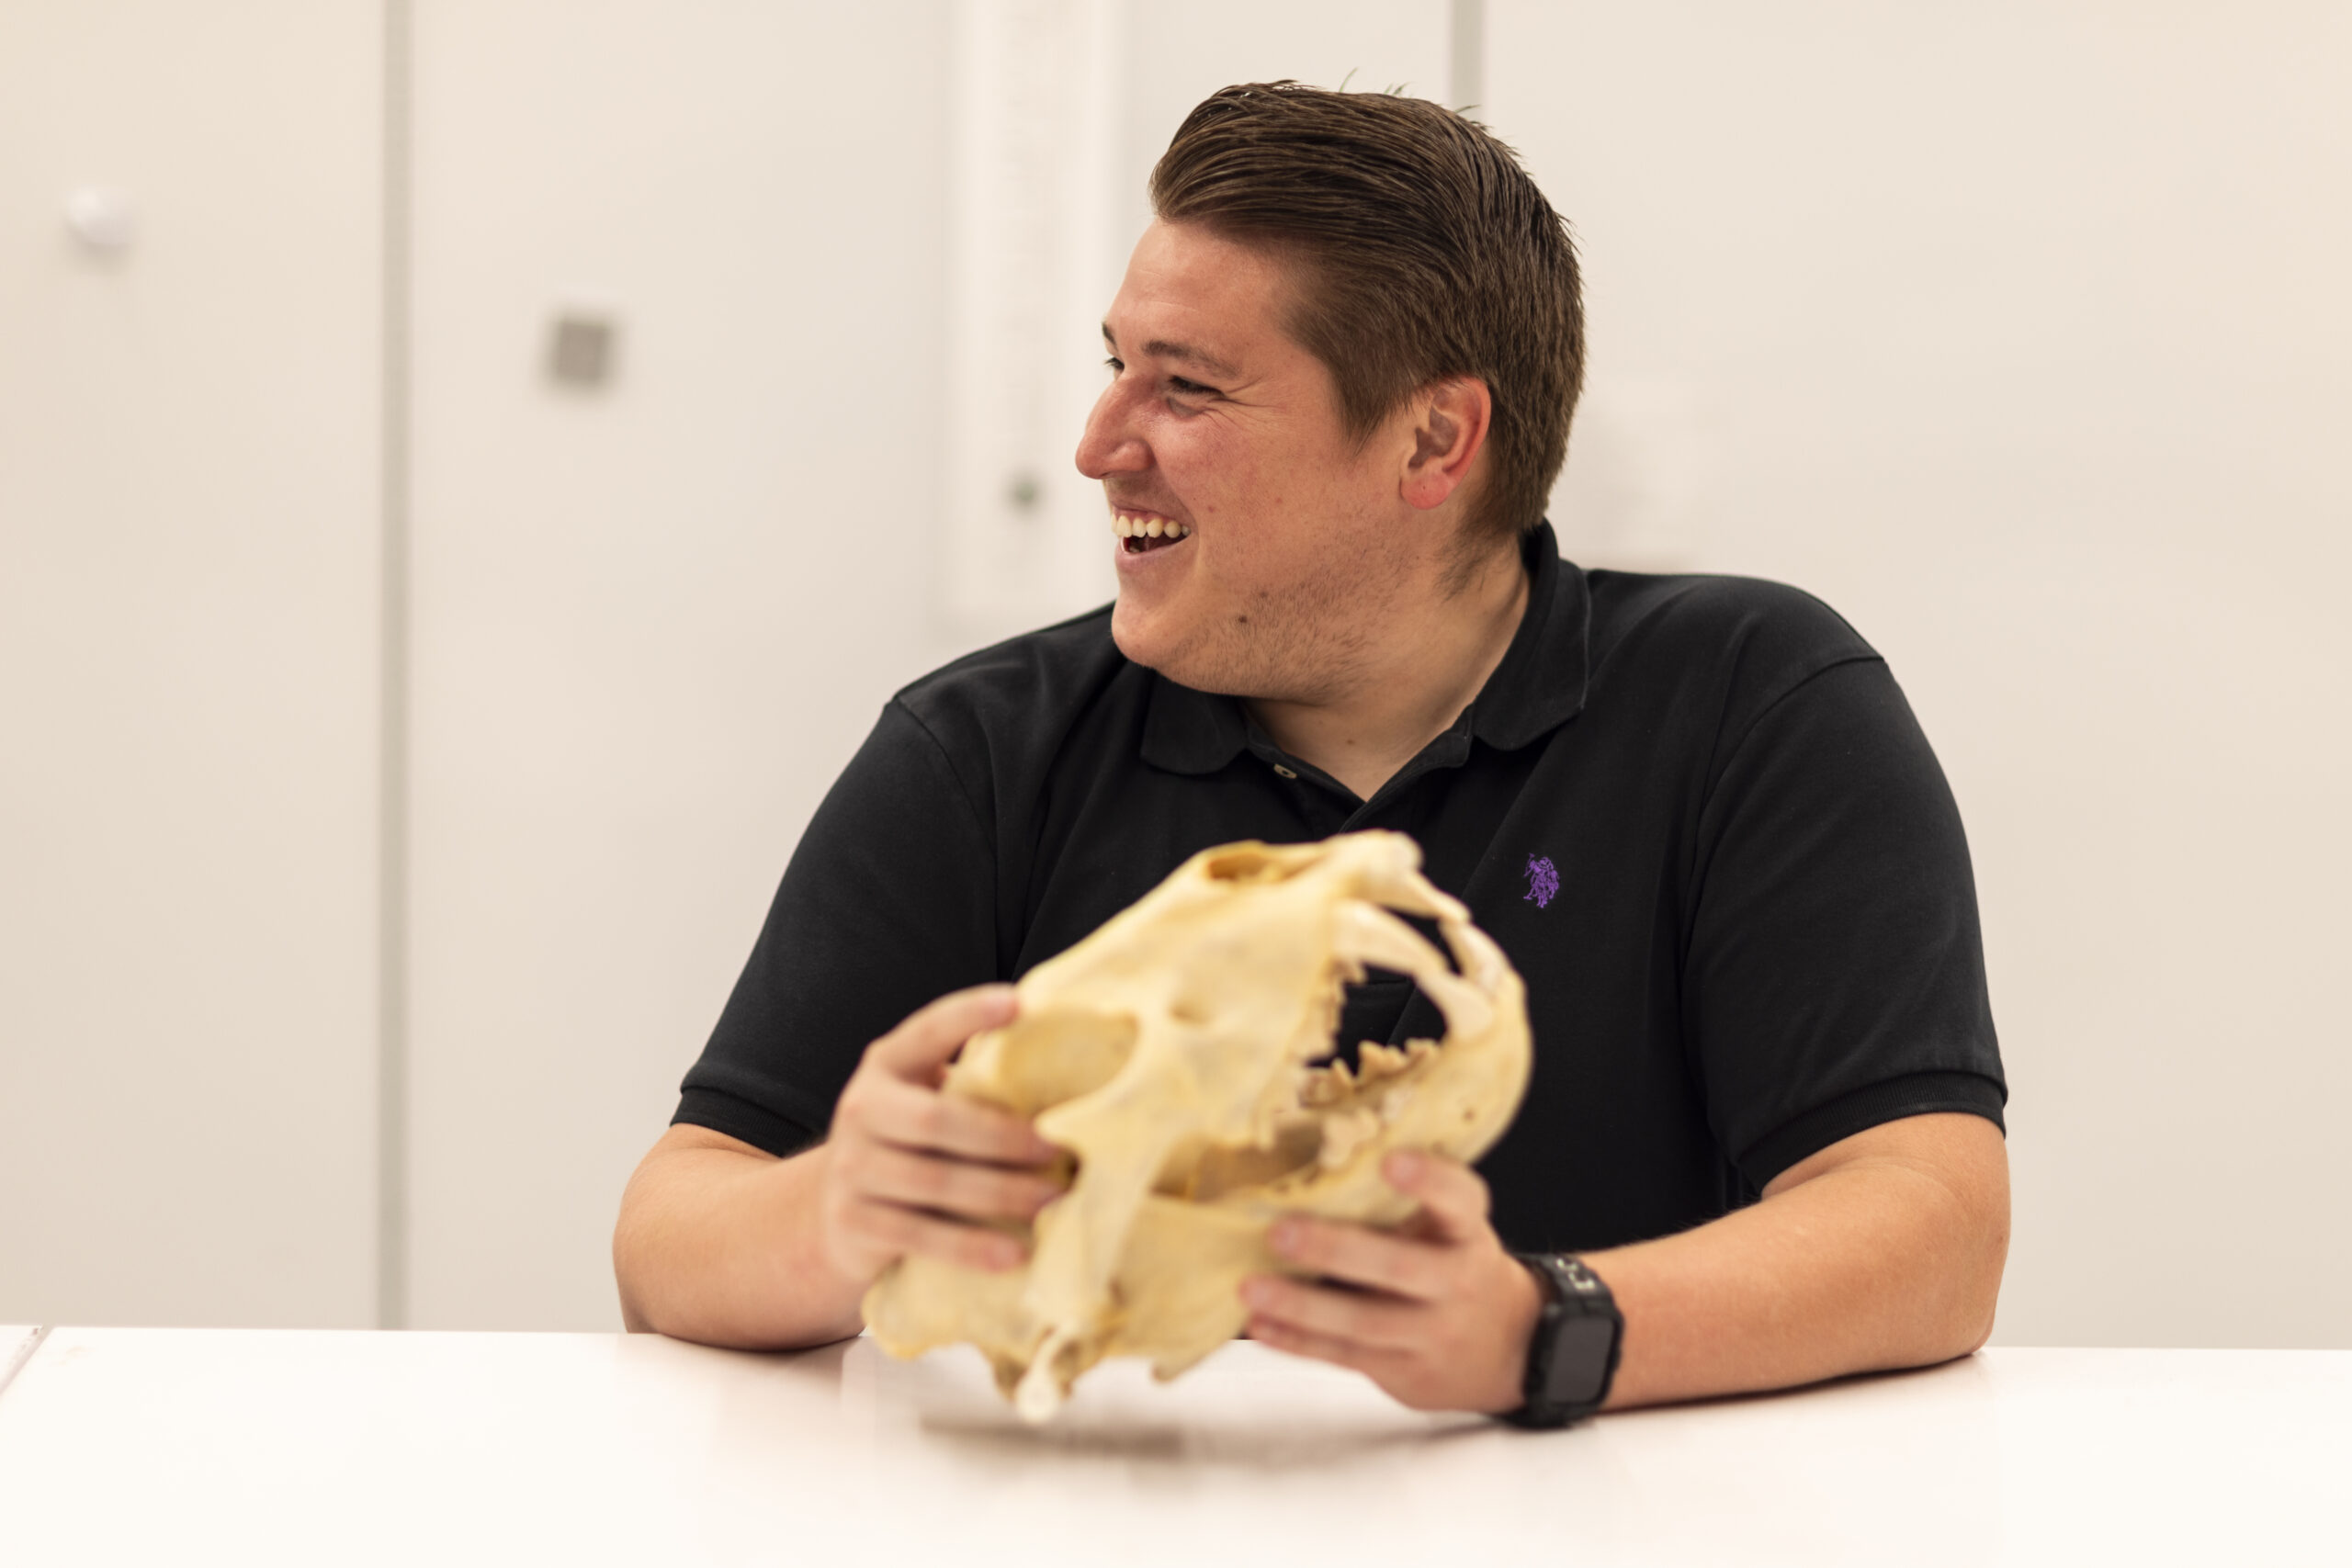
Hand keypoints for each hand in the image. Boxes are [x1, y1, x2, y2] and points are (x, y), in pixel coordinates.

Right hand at [817, 985, 1062, 1286]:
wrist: (833, 1209)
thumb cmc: (912, 1143)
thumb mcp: (925, 1098)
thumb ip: (973, 1083)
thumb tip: (1072, 1070)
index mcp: (886, 1064)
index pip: (927, 1031)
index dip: (969, 1015)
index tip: (1018, 1003)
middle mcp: (861, 1108)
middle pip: (936, 1120)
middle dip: (1004, 1137)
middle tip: (1059, 1149)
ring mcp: (852, 1169)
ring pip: (934, 1182)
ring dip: (1002, 1193)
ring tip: (1053, 1201)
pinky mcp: (854, 1222)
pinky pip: (922, 1236)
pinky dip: (973, 1246)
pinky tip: (1016, 1253)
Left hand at [1239, 1149, 1543, 1413]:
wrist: (1508, 1350)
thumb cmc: (1456, 1267)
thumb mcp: (1454, 1229)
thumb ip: (1406, 1203)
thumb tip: (1321, 1157)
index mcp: (1468, 1233)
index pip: (1459, 1200)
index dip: (1428, 1180)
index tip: (1389, 1160)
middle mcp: (1456, 1283)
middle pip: (1399, 1267)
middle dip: (1337, 1250)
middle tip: (1281, 1231)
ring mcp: (1432, 1333)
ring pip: (1363, 1321)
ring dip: (1302, 1305)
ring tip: (1251, 1285)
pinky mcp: (1405, 1371)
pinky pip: (1345, 1356)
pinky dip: (1297, 1342)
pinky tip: (1260, 1323)